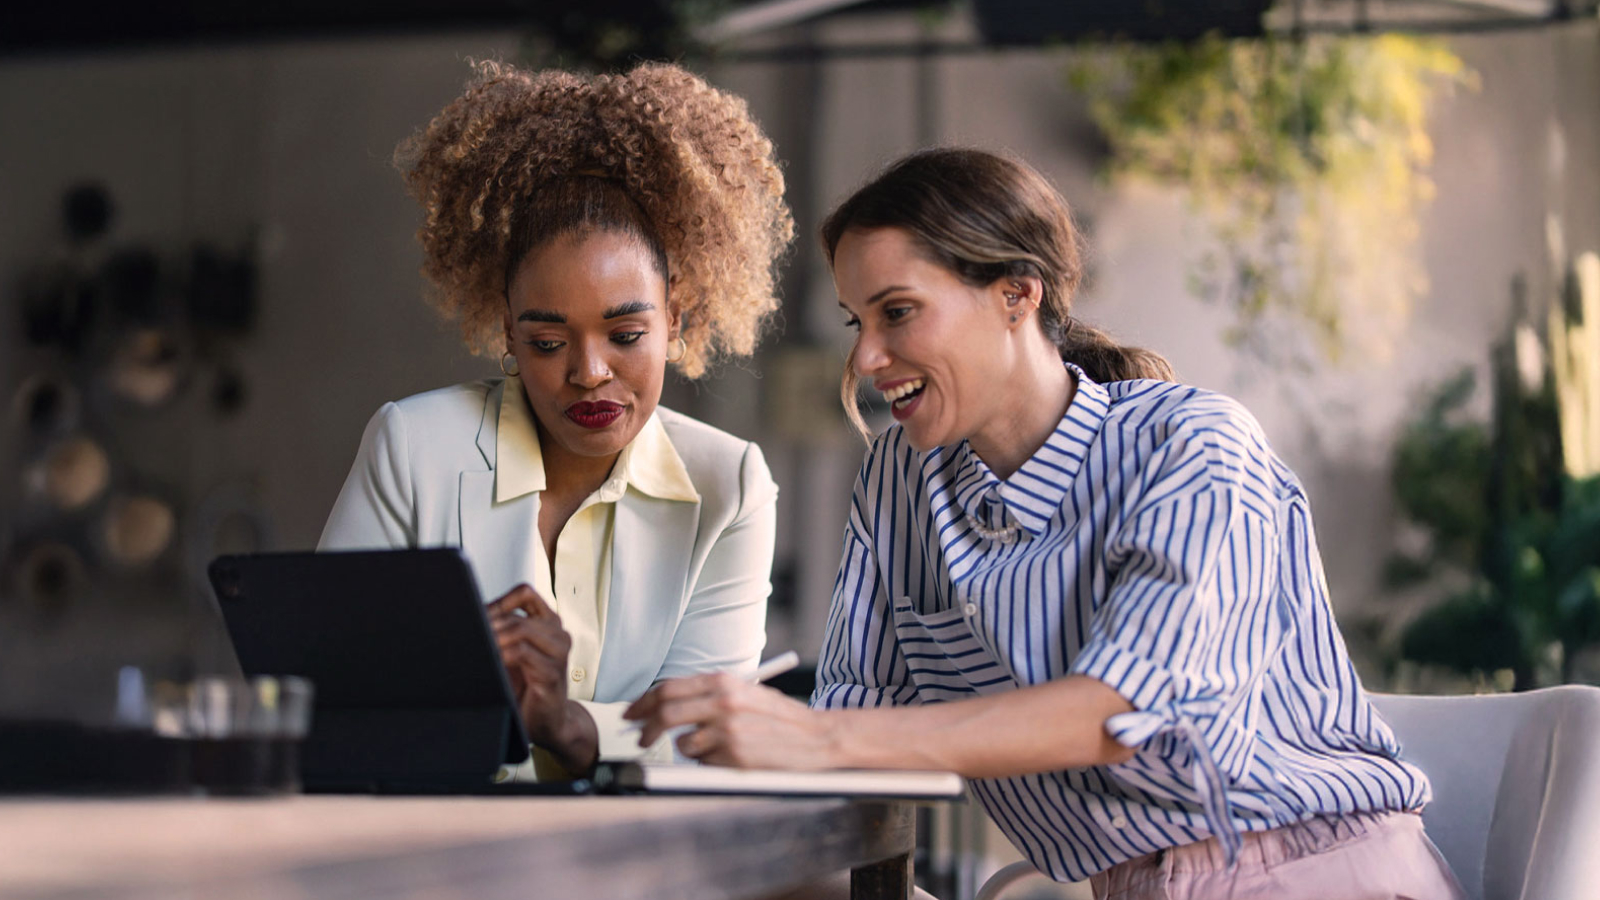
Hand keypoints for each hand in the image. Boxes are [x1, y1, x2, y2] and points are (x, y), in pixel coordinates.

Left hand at [487, 584, 596, 770]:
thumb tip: (469, 615)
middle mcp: (557, 634)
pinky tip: (492, 662)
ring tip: (480, 649)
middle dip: (489, 626)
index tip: (478, 616)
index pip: (524, 593)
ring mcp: (558, 653)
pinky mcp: (552, 673)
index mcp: (548, 623)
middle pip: (517, 615)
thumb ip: (501, 632)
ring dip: (494, 638)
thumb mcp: (513, 652)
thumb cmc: (529, 688)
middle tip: (471, 636)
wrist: (547, 723)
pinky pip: (521, 653)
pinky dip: (501, 654)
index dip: (498, 601)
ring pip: (520, 629)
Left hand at [623, 672, 836, 768]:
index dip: (642, 702)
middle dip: (645, 729)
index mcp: (723, 682)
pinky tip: (732, 756)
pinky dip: (709, 762)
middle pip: (665, 713)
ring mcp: (727, 731)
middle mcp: (723, 703)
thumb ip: (706, 695)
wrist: (816, 737)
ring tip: (714, 746)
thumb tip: (662, 704)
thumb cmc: (777, 717)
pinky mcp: (734, 757)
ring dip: (688, 748)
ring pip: (683, 744)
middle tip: (638, 738)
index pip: (668, 688)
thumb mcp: (743, 693)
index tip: (631, 714)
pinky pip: (704, 763)